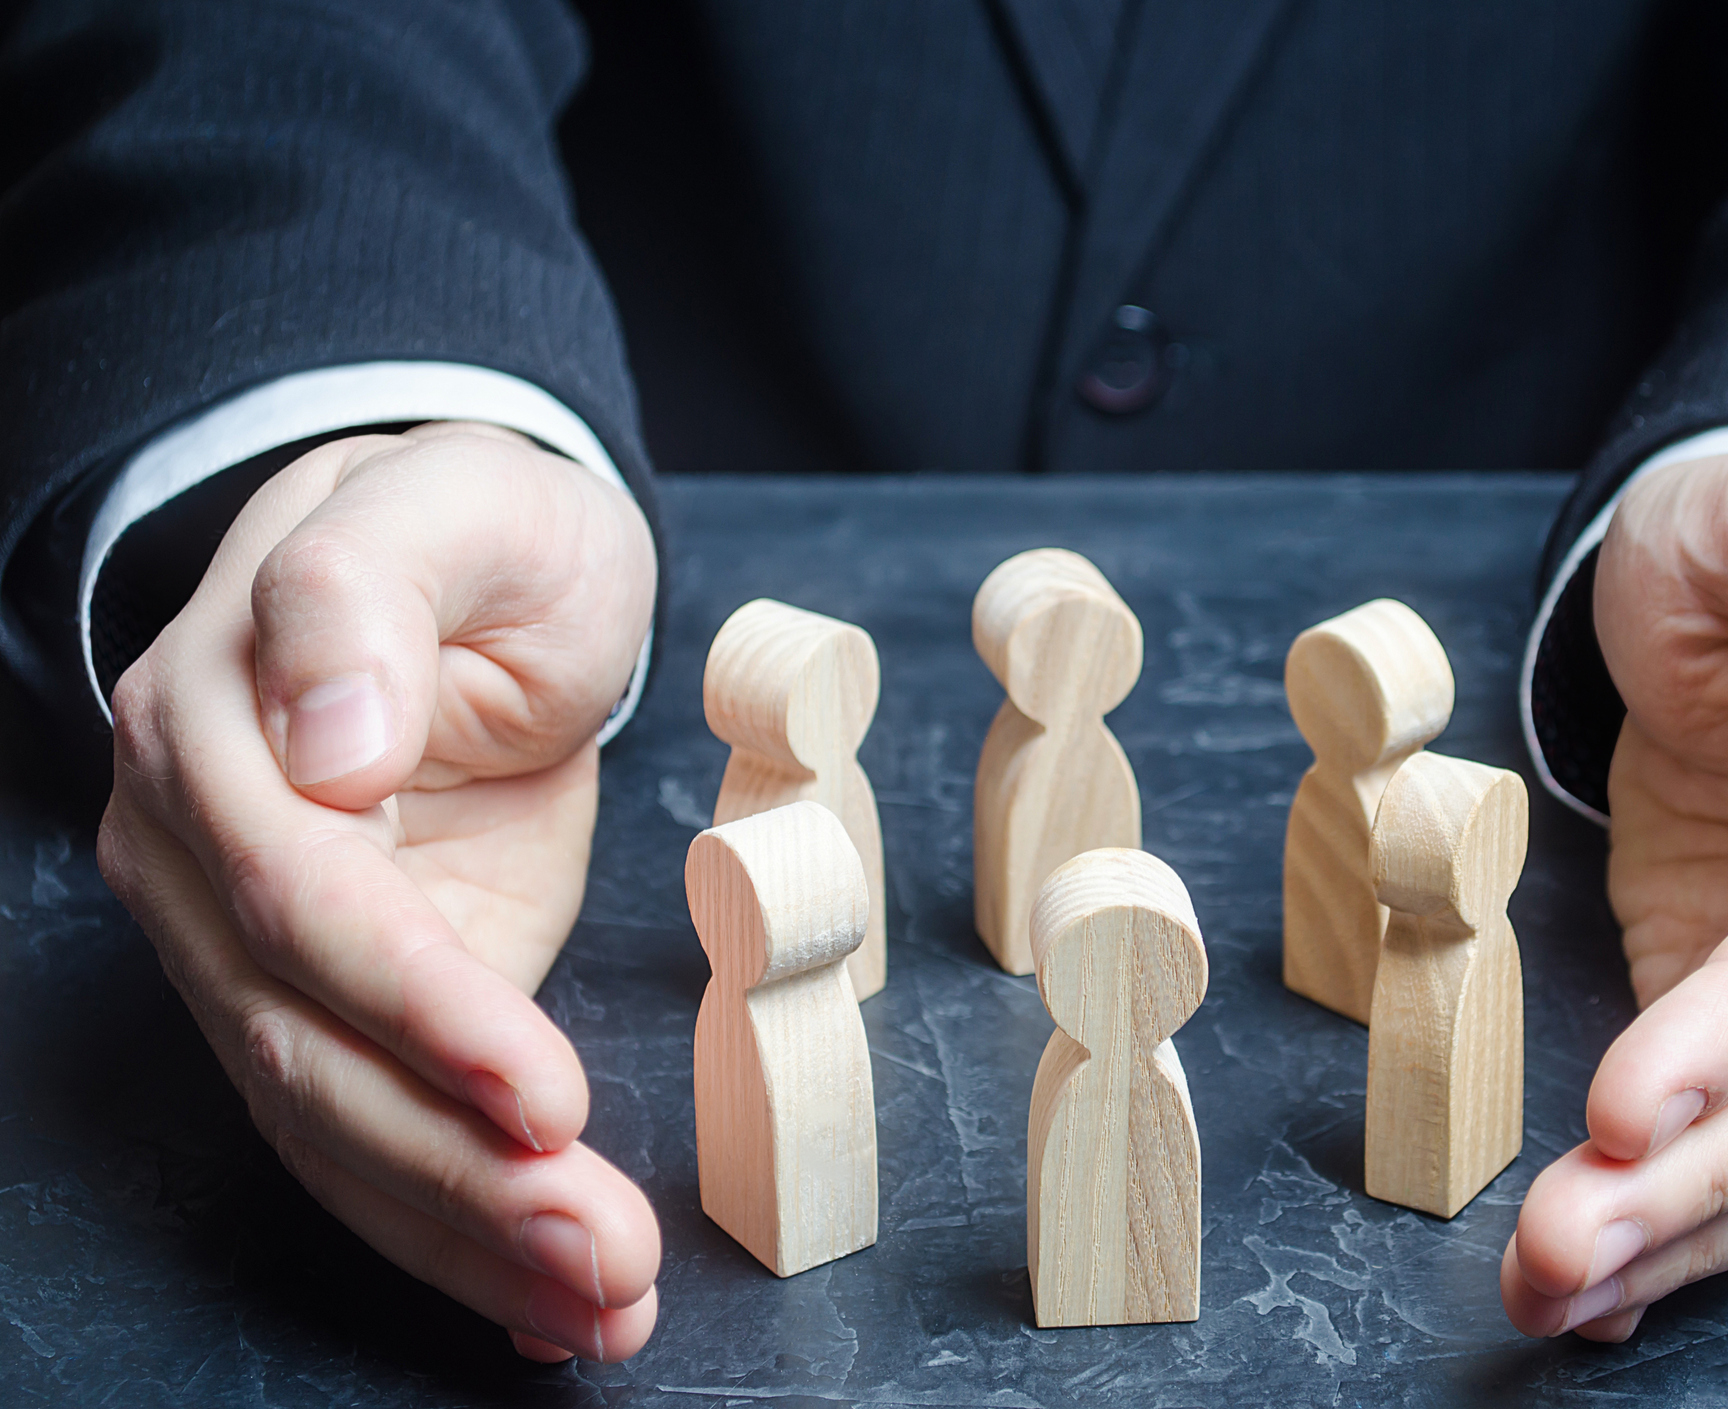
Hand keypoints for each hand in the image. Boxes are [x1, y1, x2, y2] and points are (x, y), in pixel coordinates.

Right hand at [97, 424, 662, 1361]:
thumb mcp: (454, 502)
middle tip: (604, 1257)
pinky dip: (453, 1229)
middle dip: (460, 1177)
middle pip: (315, 1053)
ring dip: (467, 1236)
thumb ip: (364, 595)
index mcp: (217, 730)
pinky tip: (540, 1305)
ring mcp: (255, 947)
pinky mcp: (332, 1001)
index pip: (309, 906)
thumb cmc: (480, 527)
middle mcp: (204, 858)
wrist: (475, 575)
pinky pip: (371, 1132)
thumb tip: (326, 749)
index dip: (425, 1013)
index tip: (545, 1098)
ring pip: (338, 1125)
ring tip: (605, 1305)